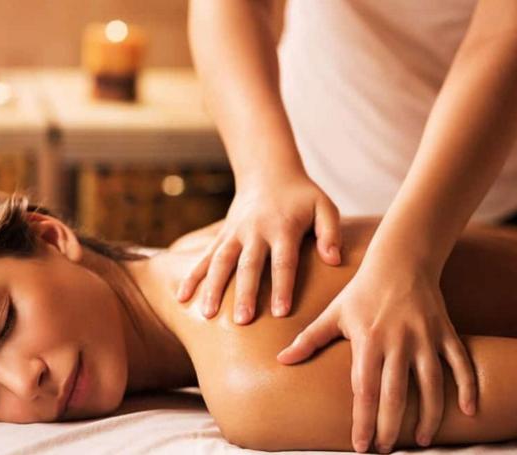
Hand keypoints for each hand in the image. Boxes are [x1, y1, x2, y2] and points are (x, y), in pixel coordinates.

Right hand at [176, 171, 340, 323]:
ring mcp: (235, 233)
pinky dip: (192, 276)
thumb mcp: (324, 206)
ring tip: (207, 314)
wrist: (268, 172)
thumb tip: (334, 260)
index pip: (283, 261)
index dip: (282, 287)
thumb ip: (330, 232)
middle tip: (242, 321)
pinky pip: (205, 257)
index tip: (280, 313)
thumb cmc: (302, 196)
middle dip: (245, 293)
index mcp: (283, 227)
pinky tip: (182, 298)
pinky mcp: (222, 235)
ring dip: (213, 288)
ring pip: (221, 262)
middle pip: (248, 265)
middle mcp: (255, 231)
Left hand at [277, 262, 476, 452]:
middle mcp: (397, 341)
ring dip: (429, 415)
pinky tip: (470, 411)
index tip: (361, 447)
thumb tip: (281, 360)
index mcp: (367, 340)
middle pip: (396, 393)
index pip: (363, 390)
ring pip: (432, 384)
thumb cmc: (361, 291)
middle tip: (386, 450)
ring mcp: (424, 336)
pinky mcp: (445, 331)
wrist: (399, 260)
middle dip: (391, 427)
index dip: (363, 420)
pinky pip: (460, 362)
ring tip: (421, 440)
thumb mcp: (333, 313)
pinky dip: (469, 385)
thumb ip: (309, 339)